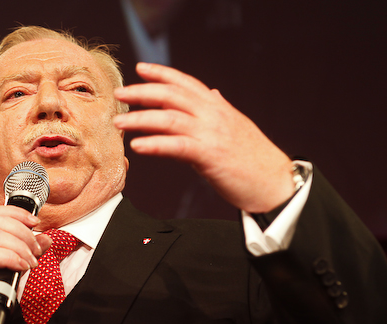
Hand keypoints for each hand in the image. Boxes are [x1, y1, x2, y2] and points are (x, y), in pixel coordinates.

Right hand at [0, 205, 51, 323]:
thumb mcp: (6, 270)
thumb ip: (24, 253)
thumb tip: (45, 240)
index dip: (19, 214)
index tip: (36, 223)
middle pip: (0, 221)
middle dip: (25, 233)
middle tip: (36, 251)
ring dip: (21, 247)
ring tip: (30, 263)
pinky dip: (10, 258)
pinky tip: (21, 268)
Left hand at [113, 62, 294, 212]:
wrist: (276, 182)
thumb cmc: (254, 158)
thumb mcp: (235, 126)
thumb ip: (219, 110)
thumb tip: (213, 93)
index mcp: (218, 106)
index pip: (186, 82)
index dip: (162, 73)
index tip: (141, 68)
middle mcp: (214, 114)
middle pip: (172, 95)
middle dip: (142, 92)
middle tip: (120, 94)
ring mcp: (212, 133)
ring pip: (169, 118)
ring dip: (140, 118)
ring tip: (120, 122)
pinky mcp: (210, 155)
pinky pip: (176, 146)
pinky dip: (155, 144)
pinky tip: (137, 146)